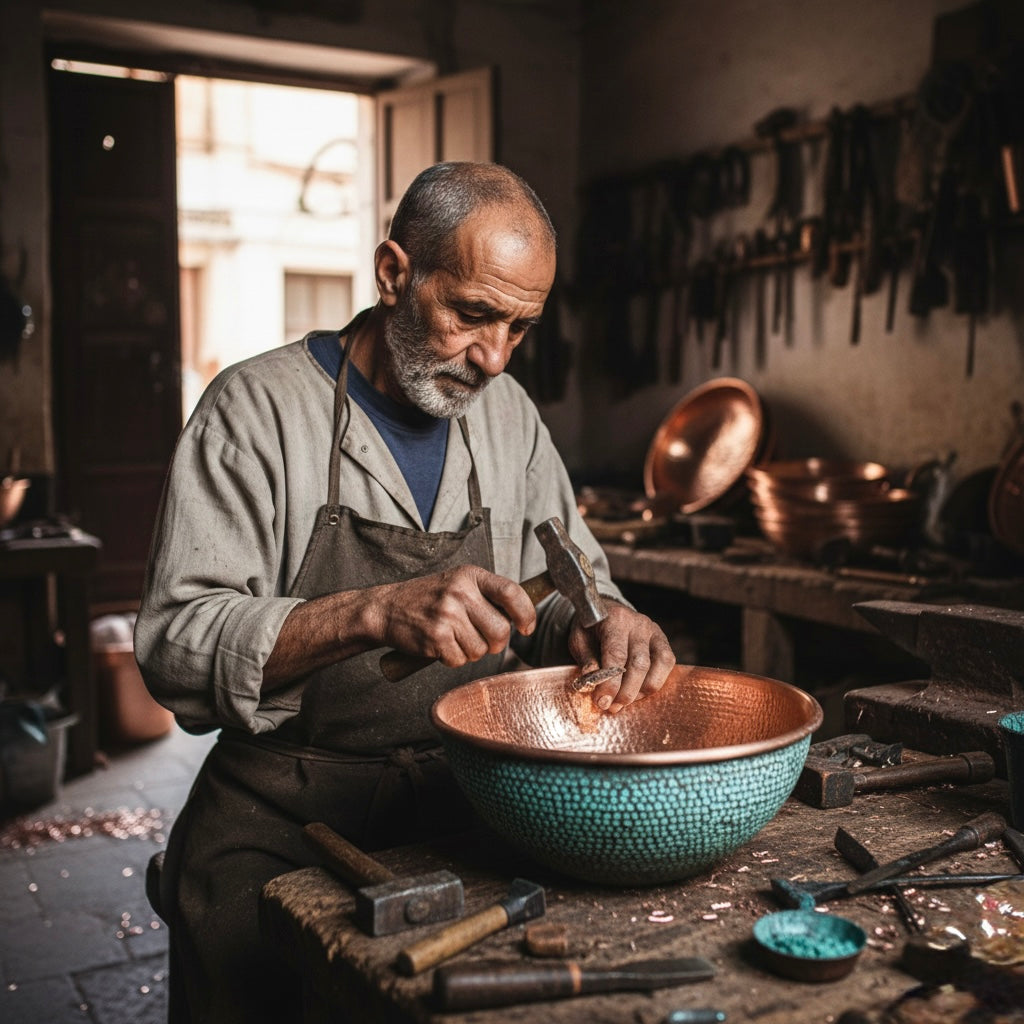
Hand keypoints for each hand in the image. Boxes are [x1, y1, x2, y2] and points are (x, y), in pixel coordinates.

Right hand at [372, 565, 536, 667]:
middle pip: (501, 630)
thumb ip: (486, 595)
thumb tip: (520, 618)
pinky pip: (459, 660)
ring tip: (453, 637)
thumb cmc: (427, 599)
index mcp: (470, 576)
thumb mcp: (458, 583)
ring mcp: (447, 614)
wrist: (386, 608)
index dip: (526, 613)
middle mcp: (460, 592)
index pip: (512, 592)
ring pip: (481, 650)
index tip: (526, 627)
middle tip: (480, 640)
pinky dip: (451, 659)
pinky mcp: (435, 636)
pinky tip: (440, 645)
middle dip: (495, 643)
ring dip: (470, 652)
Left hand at [567, 601, 674, 712]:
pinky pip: (666, 664)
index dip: (610, 683)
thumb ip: (586, 659)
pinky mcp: (663, 641)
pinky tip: (637, 691)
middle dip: (625, 692)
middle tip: (611, 706)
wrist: (606, 612)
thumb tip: (592, 680)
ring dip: (640, 691)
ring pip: (656, 666)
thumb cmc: (591, 629)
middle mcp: (638, 623)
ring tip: (622, 701)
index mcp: (614, 619)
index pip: (616, 655)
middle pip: (638, 664)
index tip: (602, 701)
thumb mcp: (579, 639)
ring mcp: (654, 631)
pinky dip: (654, 682)